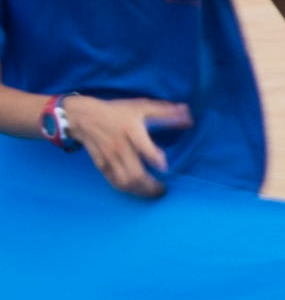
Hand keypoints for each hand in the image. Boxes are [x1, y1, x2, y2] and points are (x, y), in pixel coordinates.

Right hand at [50, 93, 184, 196]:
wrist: (82, 116)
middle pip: (134, 173)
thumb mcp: (140, 107)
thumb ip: (165, 113)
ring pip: (125, 181)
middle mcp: (119, 146)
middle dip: (151, 186)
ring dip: (141, 191)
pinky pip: (114, 182)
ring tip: (153, 192)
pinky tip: (138, 189)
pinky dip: (127, 189)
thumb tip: (187, 113)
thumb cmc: (115, 112)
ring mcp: (109, 157)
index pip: (143, 147)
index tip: (164, 166)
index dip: (155, 158)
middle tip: (163, 189)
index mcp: (130, 130)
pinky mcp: (101, 165)